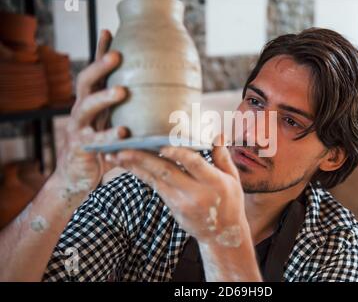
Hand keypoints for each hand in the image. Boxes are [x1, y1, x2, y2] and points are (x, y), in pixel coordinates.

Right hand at [52, 30, 128, 203]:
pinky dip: (109, 136)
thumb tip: (164, 100)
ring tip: (122, 91)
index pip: (95, 72)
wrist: (77, 177)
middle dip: (100, 66)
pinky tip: (124, 132)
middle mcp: (81, 110)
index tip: (108, 30)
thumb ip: (129, 113)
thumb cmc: (101, 147)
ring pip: (86, 106)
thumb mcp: (112, 125)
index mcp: (91, 102)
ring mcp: (78, 128)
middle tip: (117, 54)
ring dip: (104, 97)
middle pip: (86, 81)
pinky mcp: (81, 148)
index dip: (99, 52)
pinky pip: (94, 140)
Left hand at [108, 135, 249, 246]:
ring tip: (115, 155)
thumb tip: (217, 134)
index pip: (195, 165)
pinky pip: (155, 188)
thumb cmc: (229, 202)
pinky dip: (141, 175)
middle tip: (122, 148)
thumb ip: (223, 157)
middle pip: (167, 173)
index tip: (163, 145)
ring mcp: (182, 202)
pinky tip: (128, 165)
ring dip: (134, 167)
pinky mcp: (173, 207)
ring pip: (155, 181)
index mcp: (214, 183)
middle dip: (143, 159)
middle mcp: (196, 193)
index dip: (179, 154)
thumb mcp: (233, 179)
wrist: (221, 234)